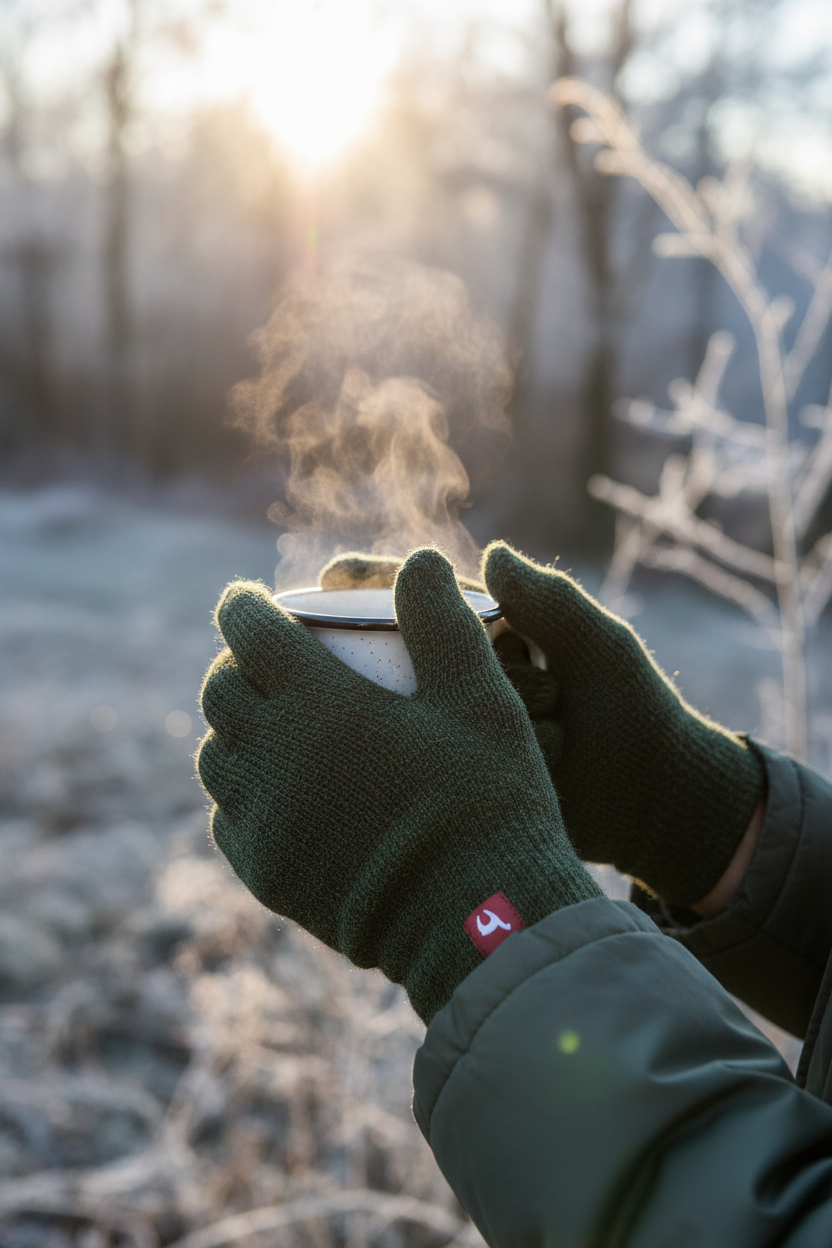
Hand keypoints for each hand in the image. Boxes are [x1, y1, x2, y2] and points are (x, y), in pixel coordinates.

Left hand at [198, 549, 599, 1022]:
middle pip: (220, 694)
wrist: (480, 921)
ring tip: (265, 724)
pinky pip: (229, 820)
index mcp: (318, 704)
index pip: (250, 634)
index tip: (248, 599)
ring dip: (230, 730)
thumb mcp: (481, 697)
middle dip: (231, 665)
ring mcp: (263, 822)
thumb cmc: (487, 799)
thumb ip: (442, 622)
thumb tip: (419, 558)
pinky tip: (276, 792)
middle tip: (260, 661)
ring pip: (215, 759)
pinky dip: (240, 793)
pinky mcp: (267, 874)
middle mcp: (272, 758)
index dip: (242, 606)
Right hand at [483, 543, 764, 906]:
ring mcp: (474, 732)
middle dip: (509, 681)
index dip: (475, 627)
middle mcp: (480, 681)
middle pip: (448, 666)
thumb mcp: (597, 644)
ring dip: (508, 723)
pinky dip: (504, 763)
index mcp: (504, 638)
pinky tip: (547, 766)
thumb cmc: (634, 707)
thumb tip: (493, 554)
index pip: (453, 613)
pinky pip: (464, 764)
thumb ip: (548, 598)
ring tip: (559, 733)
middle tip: (557, 696)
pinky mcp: (477, 779)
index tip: (520, 645)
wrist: (658, 797)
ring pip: (453, 714)